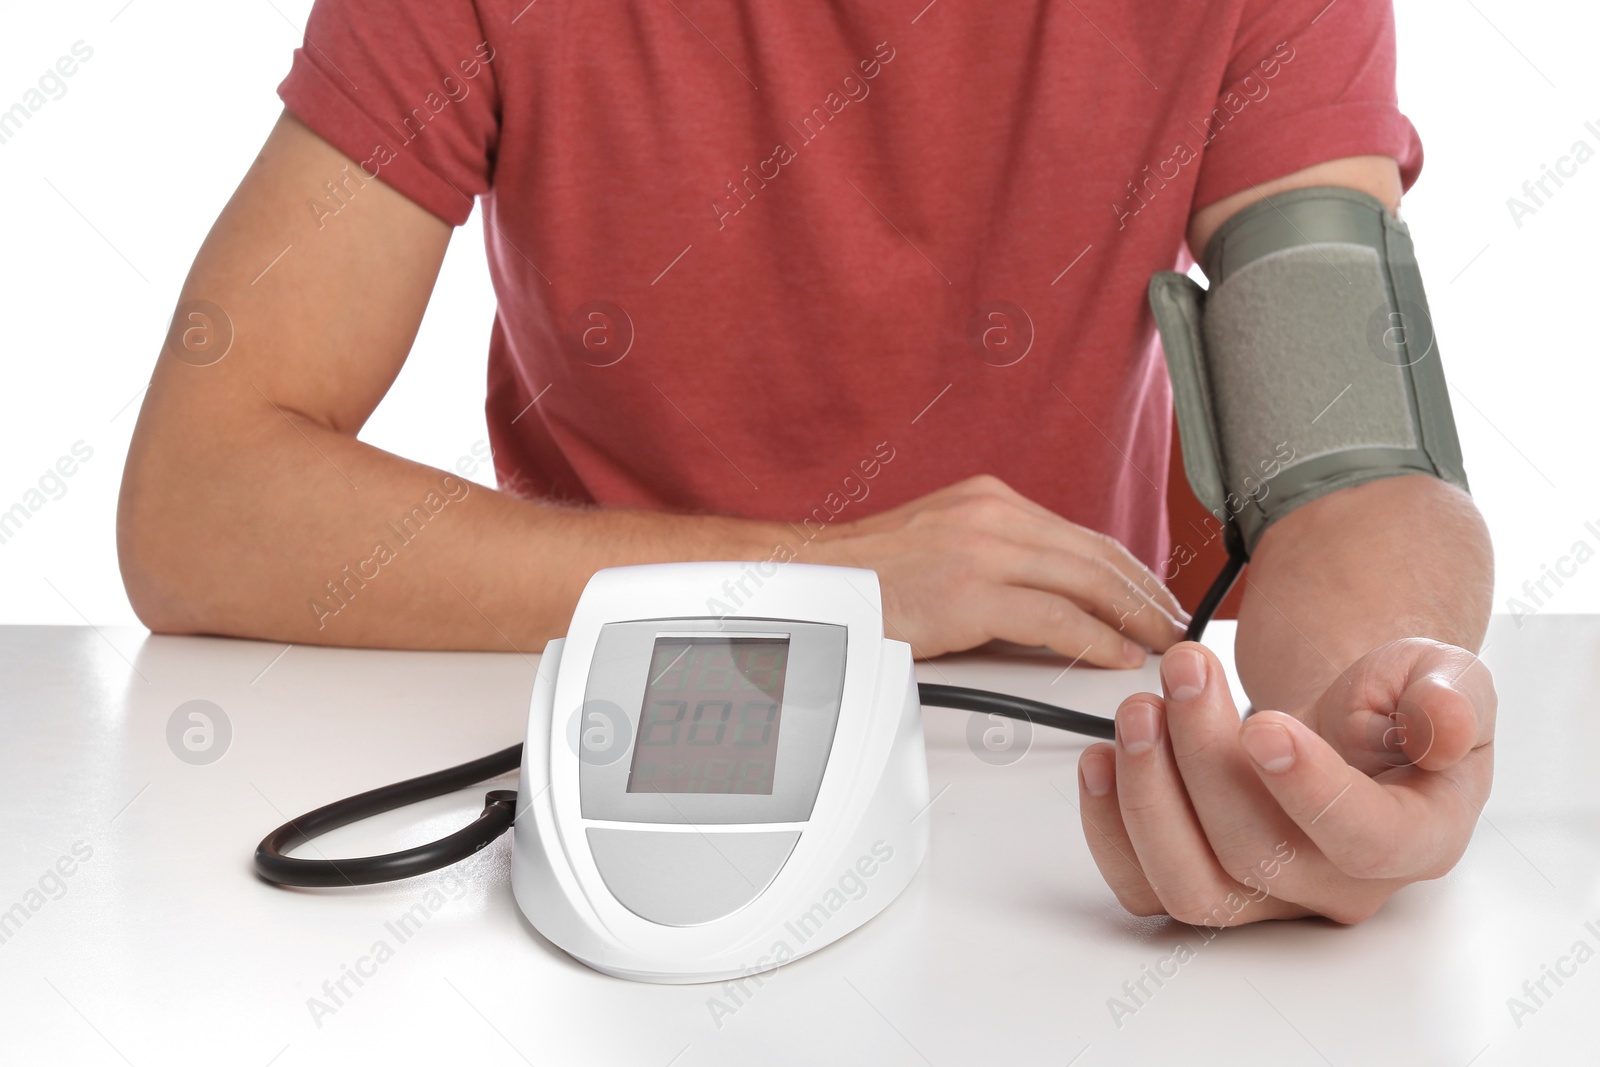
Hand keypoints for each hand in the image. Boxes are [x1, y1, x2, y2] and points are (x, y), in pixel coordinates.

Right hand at [810, 475, 1187, 664]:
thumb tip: (1048, 596)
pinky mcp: (968, 591)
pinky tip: (1117, 653)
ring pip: (1085, 581)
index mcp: (989, 500)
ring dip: (1133, 616)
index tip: (1154, 596)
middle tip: (1177, 625)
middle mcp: (991, 514)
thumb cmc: (869, 578)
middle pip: (1095, 555)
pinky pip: (1054, 617)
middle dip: (1145, 593)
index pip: (1081, 536)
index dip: (1129, 571)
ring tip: (1161, 643)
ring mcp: (981, 549)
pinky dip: (1096, 637)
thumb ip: (995, 557)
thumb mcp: (941, 543)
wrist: (812, 581)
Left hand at [1076, 638, 1495, 924]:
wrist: (1352, 726)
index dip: (1310, 789)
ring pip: (1191, 885)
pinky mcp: (1205, 881)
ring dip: (1147, 794)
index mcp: (1416, 837)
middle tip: (1184, 669)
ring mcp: (1266, 895)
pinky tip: (1101, 756)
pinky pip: (1142, 887)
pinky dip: (1107, 826)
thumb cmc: (1399, 707)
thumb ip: (1455, 697)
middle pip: (1257, 855)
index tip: (1262, 722)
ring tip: (1139, 708)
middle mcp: (1338, 883)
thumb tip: (1443, 722)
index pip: (1366, 840)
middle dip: (1204, 756)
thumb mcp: (1450, 678)